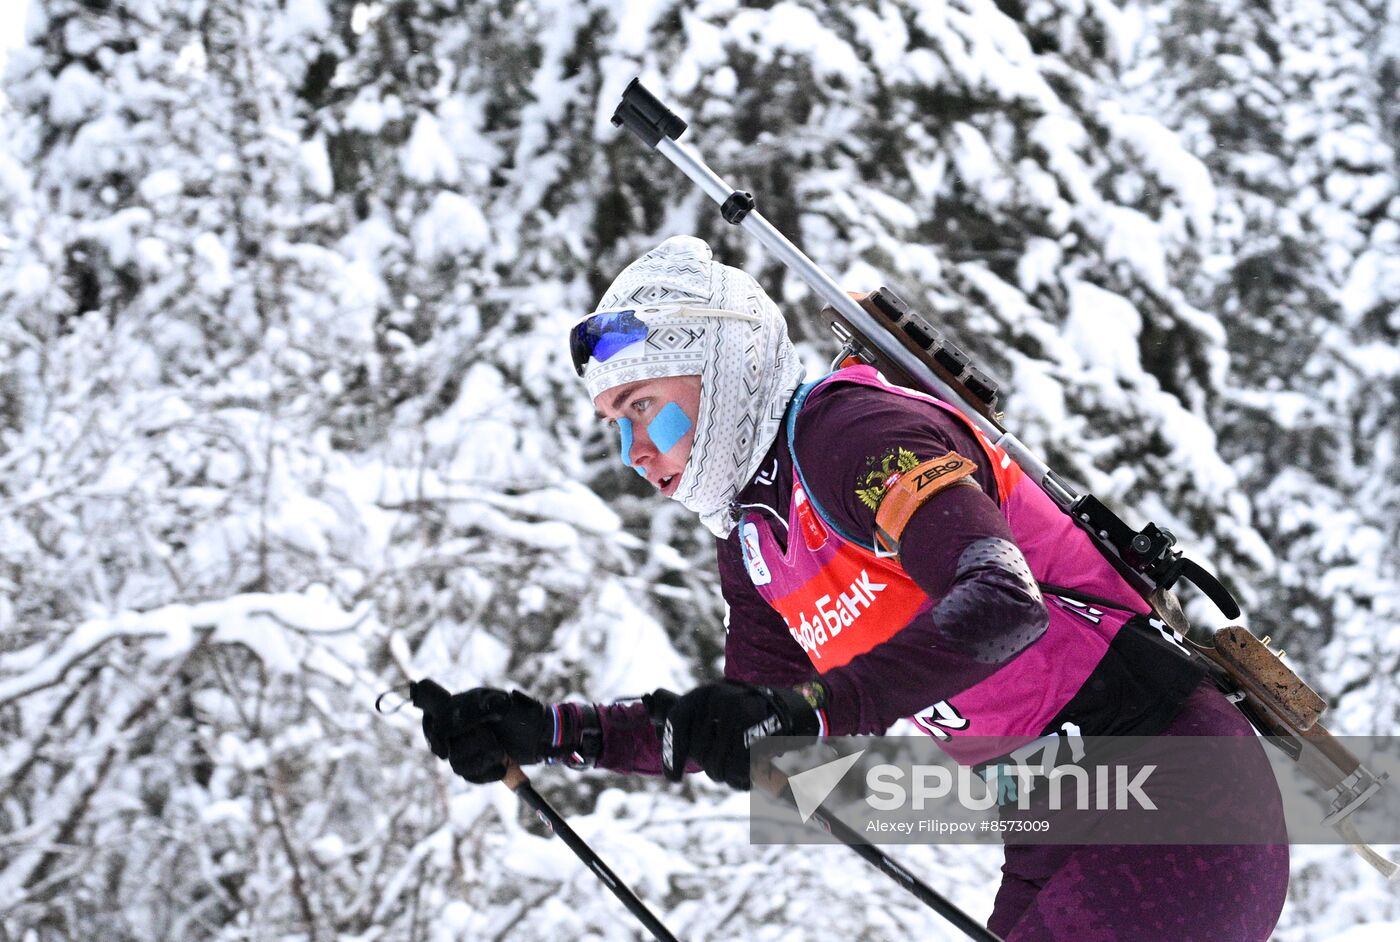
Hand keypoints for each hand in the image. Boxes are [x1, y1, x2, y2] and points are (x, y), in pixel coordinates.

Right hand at [410, 679, 547, 783]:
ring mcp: (468, 746)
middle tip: (493, 742)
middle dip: (470, 746)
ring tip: (502, 752)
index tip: (443, 748)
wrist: (543, 735)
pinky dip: (486, 774)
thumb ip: (477, 708)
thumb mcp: (502, 704)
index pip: (436, 718)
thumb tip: (455, 718)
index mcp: (461, 705)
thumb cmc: (523, 714)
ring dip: (481, 760)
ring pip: (457, 763)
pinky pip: (470, 776)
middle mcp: (460, 727)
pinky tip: (502, 767)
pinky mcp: (477, 764)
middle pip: (443, 744)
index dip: (436, 733)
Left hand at [650, 680, 824, 789]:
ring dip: (726, 775)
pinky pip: (737, 770)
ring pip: (716, 764)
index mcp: (705, 692)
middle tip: (724, 769)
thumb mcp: (715, 707)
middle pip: (697, 752)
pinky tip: (750, 775)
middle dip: (710, 767)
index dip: (671, 753)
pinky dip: (742, 780)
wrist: (795, 709)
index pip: (677, 722)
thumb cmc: (747, 713)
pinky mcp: (756, 732)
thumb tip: (648, 698)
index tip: (672, 779)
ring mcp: (738, 713)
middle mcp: (718, 697)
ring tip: (739, 769)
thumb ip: (684, 711)